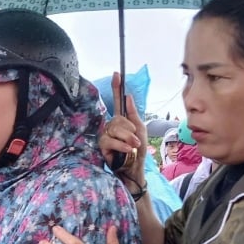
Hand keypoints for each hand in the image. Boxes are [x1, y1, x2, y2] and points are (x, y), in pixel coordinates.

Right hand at [102, 72, 147, 186]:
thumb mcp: (141, 131)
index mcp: (122, 120)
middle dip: (129, 128)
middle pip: (117, 118)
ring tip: (133, 146)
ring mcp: (106, 135)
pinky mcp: (102, 146)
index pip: (118, 102)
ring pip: (113, 128)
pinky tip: (128, 149)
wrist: (134, 170)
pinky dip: (121, 144)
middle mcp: (112, 126)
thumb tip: (128, 97)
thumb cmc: (138, 151)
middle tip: (135, 139)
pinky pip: (109, 140)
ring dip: (127, 137)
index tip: (116, 74)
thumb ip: (134, 115)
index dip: (117, 88)